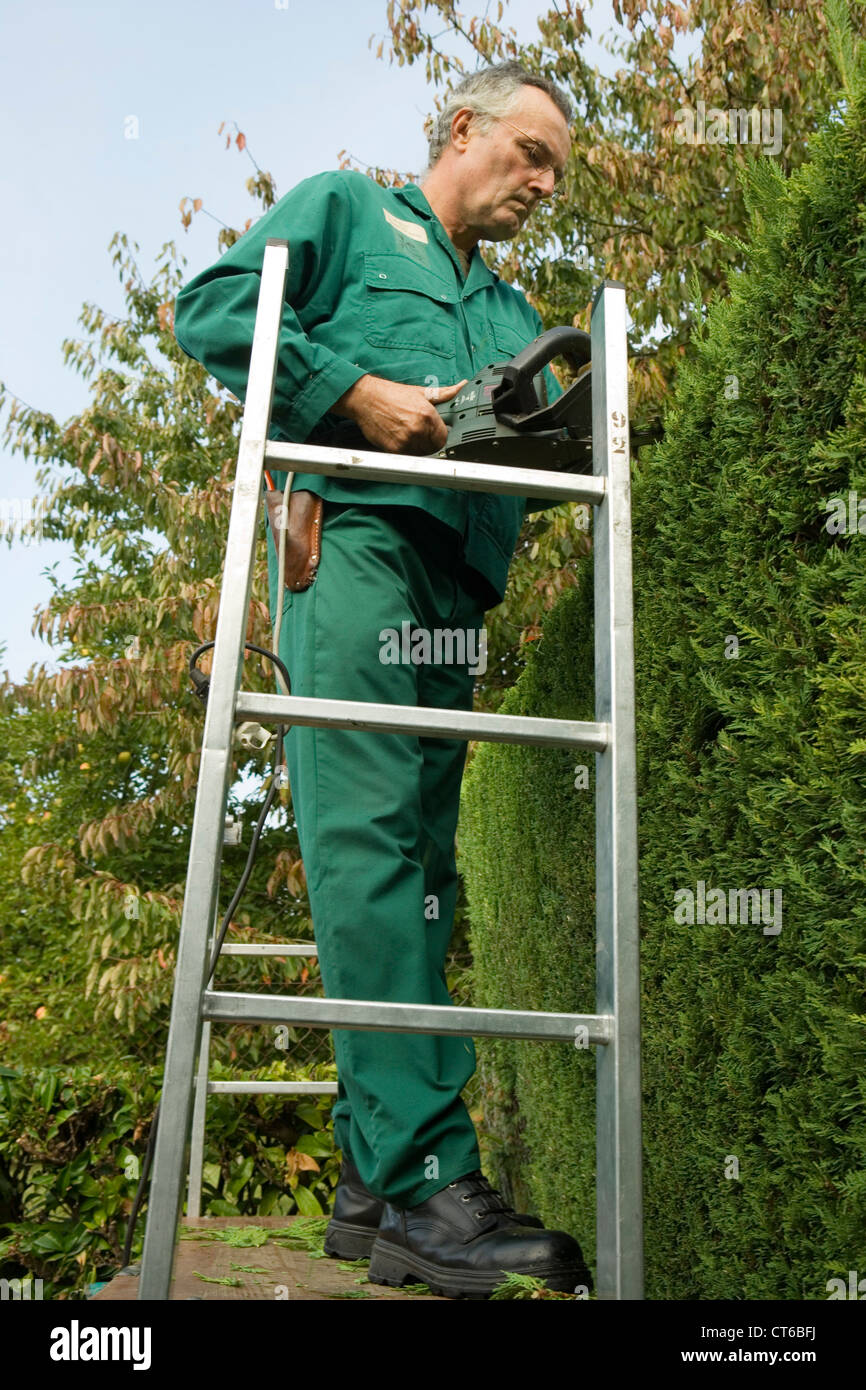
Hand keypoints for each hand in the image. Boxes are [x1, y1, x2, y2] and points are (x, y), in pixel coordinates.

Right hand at [332, 374, 466, 453]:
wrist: (366, 398)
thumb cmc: (391, 394)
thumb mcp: (421, 392)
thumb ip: (444, 393)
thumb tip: (461, 387)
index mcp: (427, 415)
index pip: (444, 437)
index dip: (441, 436)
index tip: (435, 434)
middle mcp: (417, 429)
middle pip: (434, 448)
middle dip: (430, 442)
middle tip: (420, 433)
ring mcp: (405, 440)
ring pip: (421, 453)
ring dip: (418, 448)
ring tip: (408, 433)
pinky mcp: (394, 449)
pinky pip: (407, 456)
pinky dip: (406, 450)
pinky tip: (400, 438)